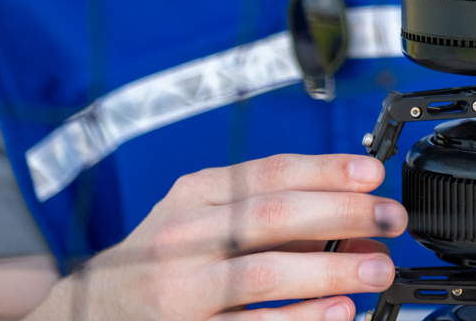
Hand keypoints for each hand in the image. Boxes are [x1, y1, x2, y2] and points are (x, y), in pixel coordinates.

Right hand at [50, 153, 405, 319]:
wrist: (84, 314)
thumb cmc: (160, 262)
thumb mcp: (202, 220)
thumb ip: (269, 215)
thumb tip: (353, 218)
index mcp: (195, 195)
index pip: (269, 172)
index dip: (326, 170)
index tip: (373, 174)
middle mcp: (183, 236)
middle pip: (272, 215)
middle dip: (341, 213)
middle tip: (390, 219)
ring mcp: (180, 288)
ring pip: (263, 273)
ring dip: (330, 270)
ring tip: (378, 270)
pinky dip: (299, 319)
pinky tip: (338, 312)